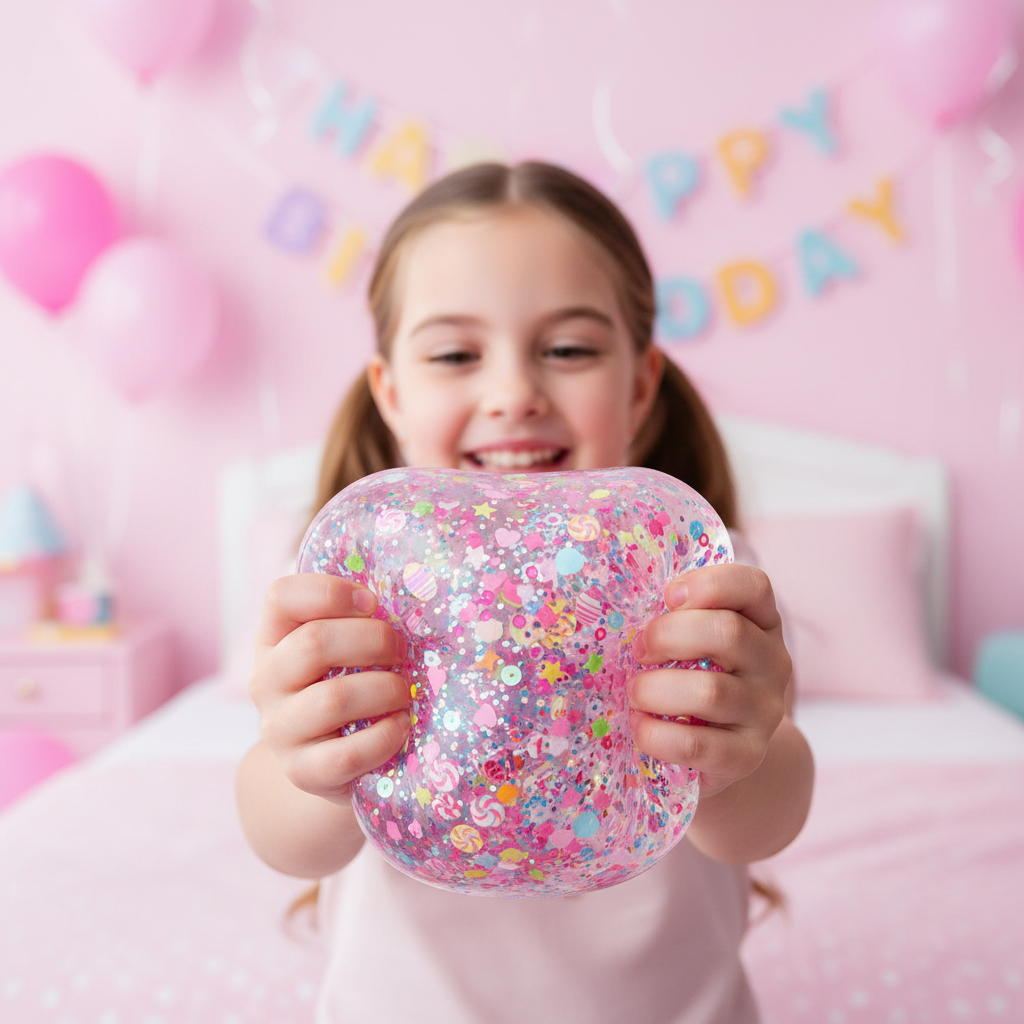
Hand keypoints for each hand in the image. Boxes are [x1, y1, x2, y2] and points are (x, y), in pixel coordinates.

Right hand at [249, 573, 410, 804]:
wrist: (331, 763)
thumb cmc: (347, 686)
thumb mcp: (341, 649)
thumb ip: (358, 620)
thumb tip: (410, 592)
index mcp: (273, 638)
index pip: (281, 596)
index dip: (331, 592)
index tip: (372, 602)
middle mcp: (266, 681)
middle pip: (314, 643)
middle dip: (374, 640)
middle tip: (401, 651)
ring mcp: (279, 729)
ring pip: (334, 699)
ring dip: (385, 690)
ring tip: (404, 692)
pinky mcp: (302, 771)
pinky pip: (348, 752)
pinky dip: (385, 736)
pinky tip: (401, 726)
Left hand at [628, 563, 791, 798]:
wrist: (717, 754)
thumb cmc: (692, 680)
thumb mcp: (693, 643)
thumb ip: (674, 619)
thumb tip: (619, 609)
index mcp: (760, 622)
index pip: (754, 586)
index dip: (710, 584)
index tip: (668, 597)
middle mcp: (773, 663)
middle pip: (728, 632)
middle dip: (668, 635)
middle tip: (638, 650)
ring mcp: (765, 712)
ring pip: (711, 691)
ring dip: (656, 689)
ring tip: (634, 692)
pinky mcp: (746, 756)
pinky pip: (696, 743)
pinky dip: (657, 734)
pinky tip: (640, 727)